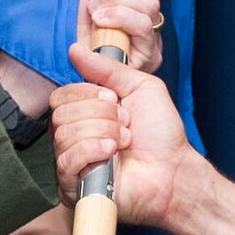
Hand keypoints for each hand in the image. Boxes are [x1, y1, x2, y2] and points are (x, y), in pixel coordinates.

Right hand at [51, 44, 196, 224]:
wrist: (173, 171)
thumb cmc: (161, 134)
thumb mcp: (139, 87)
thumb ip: (107, 68)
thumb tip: (75, 50)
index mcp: (85, 113)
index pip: (61, 95)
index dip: (87, 93)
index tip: (116, 100)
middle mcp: (75, 135)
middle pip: (61, 112)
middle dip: (100, 114)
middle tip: (126, 124)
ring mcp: (72, 161)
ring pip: (64, 134)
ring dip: (102, 132)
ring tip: (125, 141)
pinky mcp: (73, 184)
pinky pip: (67, 158)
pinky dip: (92, 150)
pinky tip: (112, 154)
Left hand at [74, 0, 168, 74]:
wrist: (49, 38)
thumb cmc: (69, 3)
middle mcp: (149, 17)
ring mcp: (150, 39)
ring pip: (149, 4)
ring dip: (114, 0)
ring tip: (92, 9)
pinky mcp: (145, 57)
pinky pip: (143, 25)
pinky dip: (118, 15)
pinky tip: (98, 20)